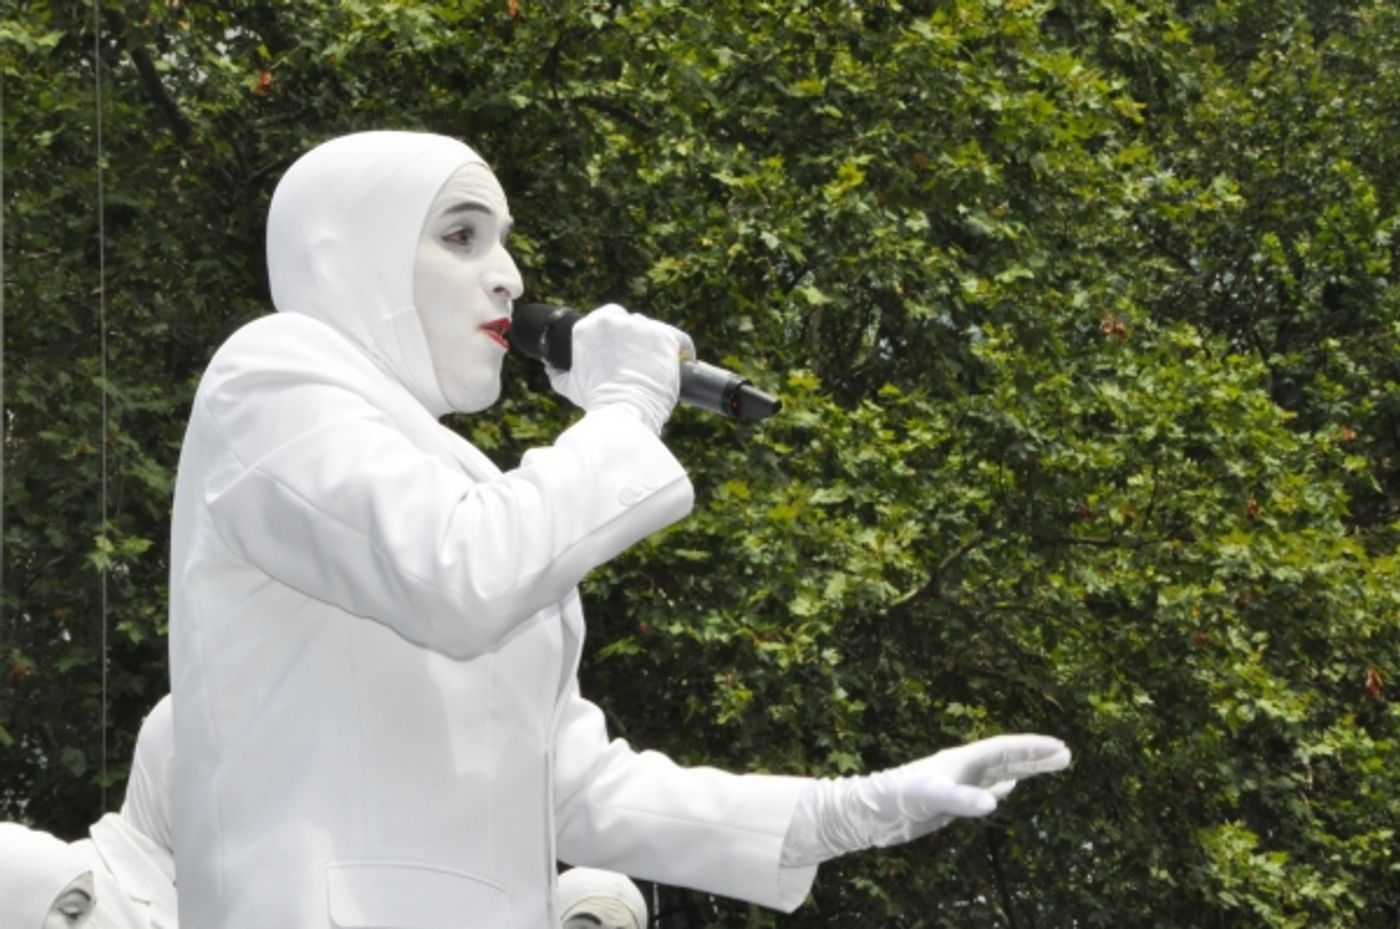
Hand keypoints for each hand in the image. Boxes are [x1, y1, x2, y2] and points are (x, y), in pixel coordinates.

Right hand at [546, 303, 693, 434]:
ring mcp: (641, 327)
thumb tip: (551, 366)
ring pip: (652, 328)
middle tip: (638, 359)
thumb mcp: (569, 385)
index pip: (607, 318)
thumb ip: (558, 372)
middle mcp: (614, 320)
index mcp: (588, 327)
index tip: (622, 348)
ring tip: (658, 363)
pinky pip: (679, 338)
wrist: (623, 412)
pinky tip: (685, 358)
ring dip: (654, 343)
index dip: (616, 333)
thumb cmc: (596, 402)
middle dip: (634, 337)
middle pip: (630, 321)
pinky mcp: (665, 337)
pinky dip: (684, 348)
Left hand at [781, 734, 1070, 866]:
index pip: (1005, 750)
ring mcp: (958, 783)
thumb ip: (961, 800)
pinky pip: (984, 790)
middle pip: (1008, 759)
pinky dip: (1001, 787)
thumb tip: (995, 802)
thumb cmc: (898, 798)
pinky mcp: (950, 801)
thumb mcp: (930, 797)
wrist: (873, 813)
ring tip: (1050, 765)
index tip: (1060, 746)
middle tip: (1067, 755)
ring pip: (999, 773)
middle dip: (1037, 757)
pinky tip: (1006, 789)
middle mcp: (963, 768)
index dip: (1033, 748)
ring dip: (1025, 770)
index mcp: (963, 760)